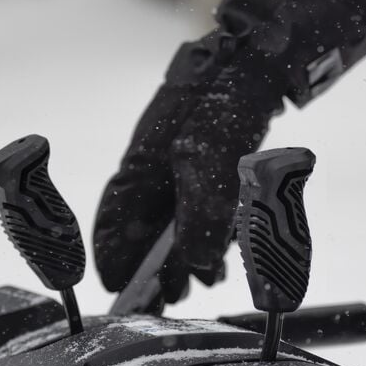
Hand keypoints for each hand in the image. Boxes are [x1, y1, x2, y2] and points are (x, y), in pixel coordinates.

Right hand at [93, 32, 286, 301]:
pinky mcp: (204, 173)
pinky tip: (221, 254)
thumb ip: (200, 217)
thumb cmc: (218, 107)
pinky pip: (198, 215)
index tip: (117, 288)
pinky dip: (207, 237)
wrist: (252, 66)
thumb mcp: (206, 164)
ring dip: (186, 256)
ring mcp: (177, 173)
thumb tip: (196, 264)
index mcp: (137, 170)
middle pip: (144, 231)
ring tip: (202, 282)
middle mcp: (152, 174)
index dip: (113, 258)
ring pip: (174, 226)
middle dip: (155, 267)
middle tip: (167, 299)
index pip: (113, 221)